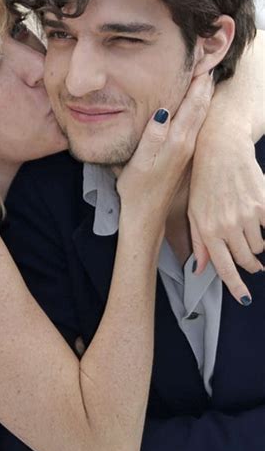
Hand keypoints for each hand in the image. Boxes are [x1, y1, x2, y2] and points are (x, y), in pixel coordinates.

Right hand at [118, 73, 213, 228]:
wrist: (146, 215)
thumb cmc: (138, 189)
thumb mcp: (140, 162)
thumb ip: (152, 137)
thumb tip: (164, 111)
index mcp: (176, 141)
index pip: (192, 103)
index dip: (197, 79)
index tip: (200, 57)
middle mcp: (186, 143)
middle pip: (201, 106)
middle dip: (204, 81)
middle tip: (207, 58)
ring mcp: (186, 150)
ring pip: (200, 115)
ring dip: (203, 94)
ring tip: (204, 75)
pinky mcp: (183, 156)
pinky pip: (195, 125)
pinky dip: (198, 108)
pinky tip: (194, 105)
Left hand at [189, 122, 263, 304]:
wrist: (219, 150)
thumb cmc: (202, 183)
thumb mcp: (192, 213)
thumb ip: (198, 243)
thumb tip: (200, 269)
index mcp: (208, 230)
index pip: (225, 268)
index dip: (236, 287)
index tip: (245, 299)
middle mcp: (227, 225)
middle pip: (247, 260)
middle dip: (250, 264)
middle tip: (253, 264)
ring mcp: (247, 215)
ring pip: (260, 246)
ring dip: (257, 244)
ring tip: (249, 232)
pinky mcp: (264, 203)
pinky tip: (260, 221)